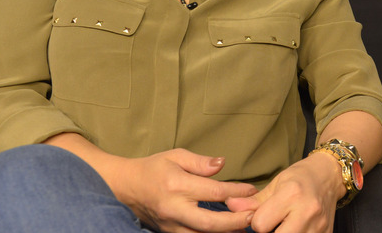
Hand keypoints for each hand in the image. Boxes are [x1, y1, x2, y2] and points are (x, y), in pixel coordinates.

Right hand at [115, 148, 257, 232]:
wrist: (127, 187)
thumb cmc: (154, 168)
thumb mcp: (176, 156)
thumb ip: (200, 162)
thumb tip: (222, 163)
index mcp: (177, 185)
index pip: (213, 191)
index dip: (236, 192)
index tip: (252, 190)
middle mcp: (174, 209)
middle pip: (210, 223)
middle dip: (235, 222)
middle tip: (254, 217)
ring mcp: (171, 225)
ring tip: (244, 228)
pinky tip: (226, 232)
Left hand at [226, 152, 344, 232]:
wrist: (330, 176)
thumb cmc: (301, 178)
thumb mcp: (276, 183)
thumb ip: (253, 200)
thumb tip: (230, 206)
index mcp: (291, 194)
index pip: (260, 224)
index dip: (256, 222)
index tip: (262, 215)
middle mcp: (307, 211)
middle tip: (272, 225)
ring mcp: (318, 227)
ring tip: (283, 226)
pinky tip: (294, 229)